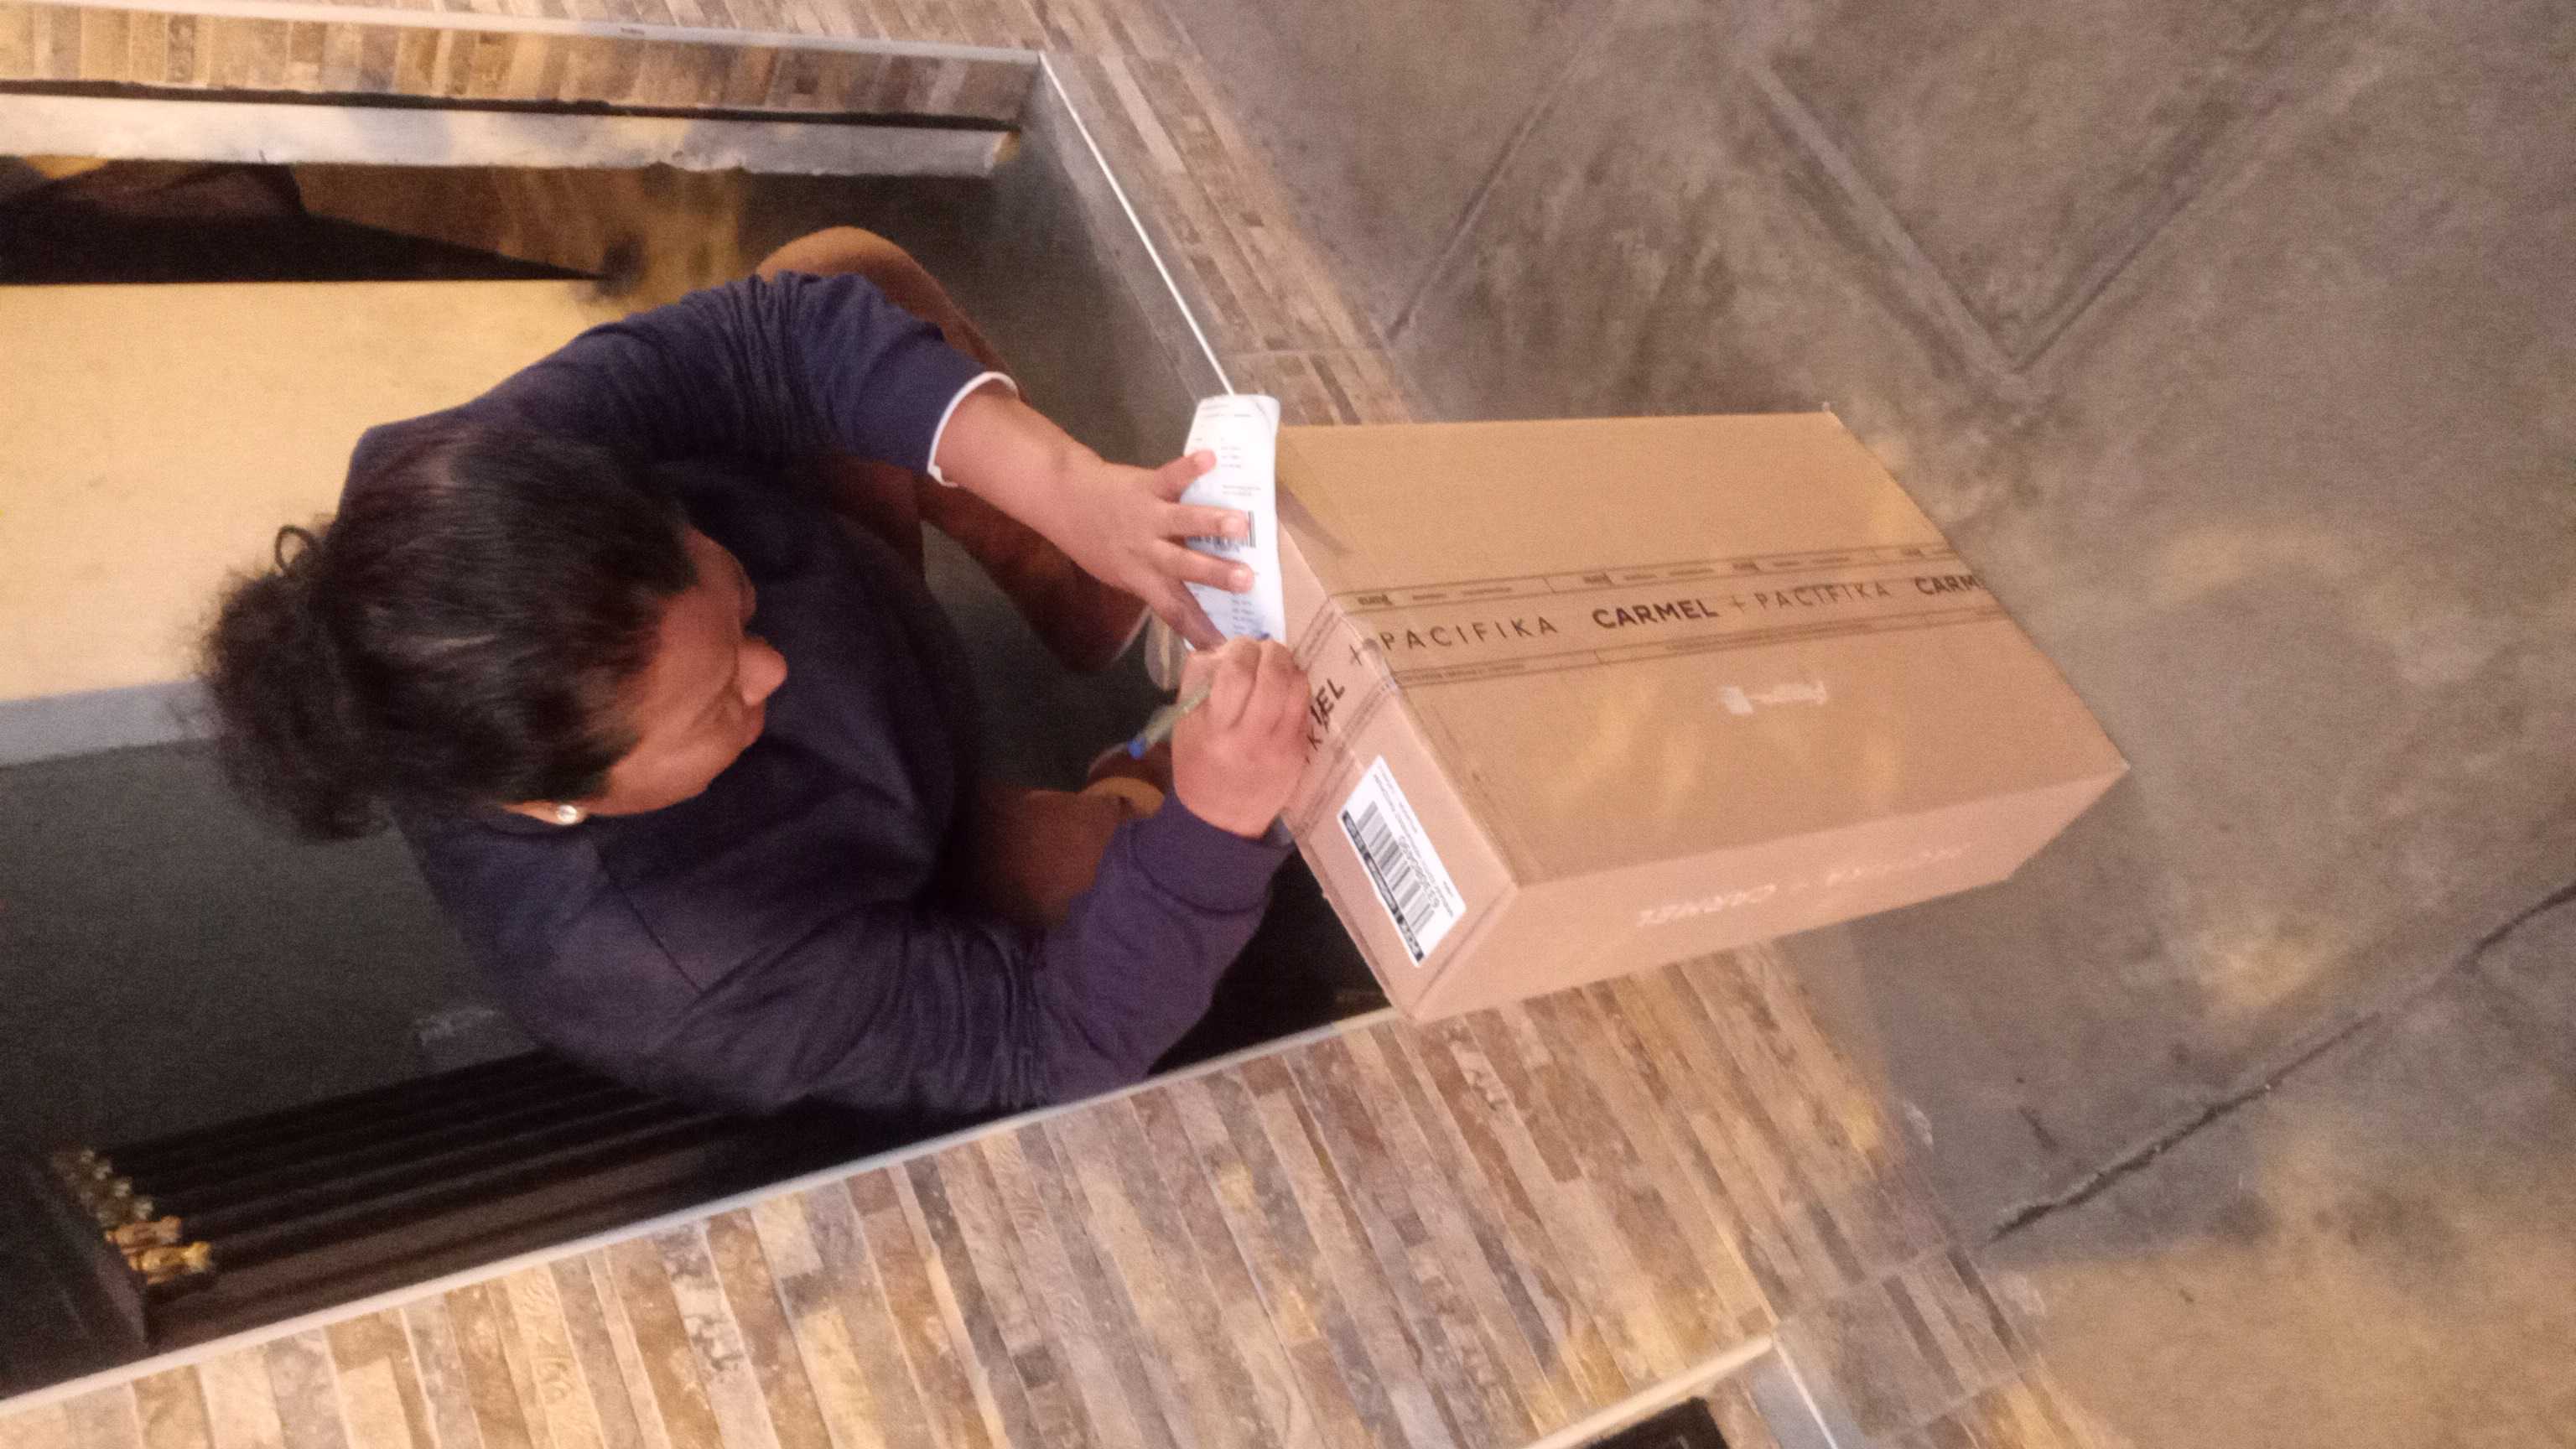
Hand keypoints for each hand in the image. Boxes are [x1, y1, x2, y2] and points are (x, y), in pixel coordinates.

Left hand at [932, 388, 1254, 648]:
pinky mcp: (1147, 486)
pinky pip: (1171, 476)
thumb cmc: (1098, 543)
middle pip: (1183, 566)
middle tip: (1247, 581)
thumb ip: (1154, 584)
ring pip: (1182, 522)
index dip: (1199, 629)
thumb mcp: (1121, 574)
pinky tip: (1211, 458)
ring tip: (1240, 524)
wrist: (1067, 501)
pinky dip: (1190, 467)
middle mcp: (1147, 550)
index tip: (1227, 645)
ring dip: (1211, 523)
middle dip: (1216, 574)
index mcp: (1142, 577)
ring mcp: (1148, 516)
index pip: (1173, 609)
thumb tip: (1195, 602)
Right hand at [1172, 638, 1308, 838]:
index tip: (1236, 648)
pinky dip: (1298, 686)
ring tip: (1277, 664)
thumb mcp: (1183, 726)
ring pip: (1294, 685)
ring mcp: (1277, 744)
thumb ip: (1199, 684)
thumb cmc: (1197, 766)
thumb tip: (1223, 647)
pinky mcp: (1297, 751)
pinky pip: (1305, 705)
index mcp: (1212, 728)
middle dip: (1268, 650)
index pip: (1232, 672)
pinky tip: (1287, 687)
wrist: (1221, 821)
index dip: (1238, 648)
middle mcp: (1246, 736)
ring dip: (1288, 664)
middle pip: (1269, 674)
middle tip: (1262, 649)